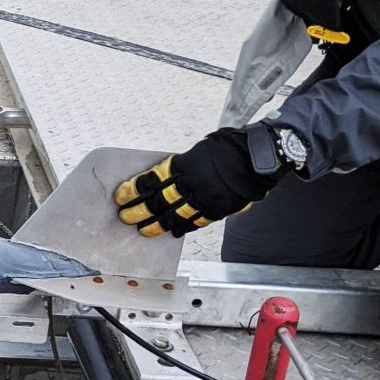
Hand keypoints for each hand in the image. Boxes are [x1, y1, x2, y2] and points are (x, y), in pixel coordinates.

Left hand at [113, 126, 287, 237]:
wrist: (258, 156)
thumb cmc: (227, 147)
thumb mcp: (199, 150)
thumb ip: (183, 165)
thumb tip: (168, 176)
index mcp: (183, 165)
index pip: (151, 179)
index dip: (134, 189)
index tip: (120, 195)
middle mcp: (191, 183)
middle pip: (158, 200)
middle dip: (139, 210)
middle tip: (124, 217)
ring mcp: (205, 197)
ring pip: (175, 214)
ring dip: (157, 224)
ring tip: (143, 230)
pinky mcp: (219, 209)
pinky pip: (198, 221)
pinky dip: (184, 227)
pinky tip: (174, 232)